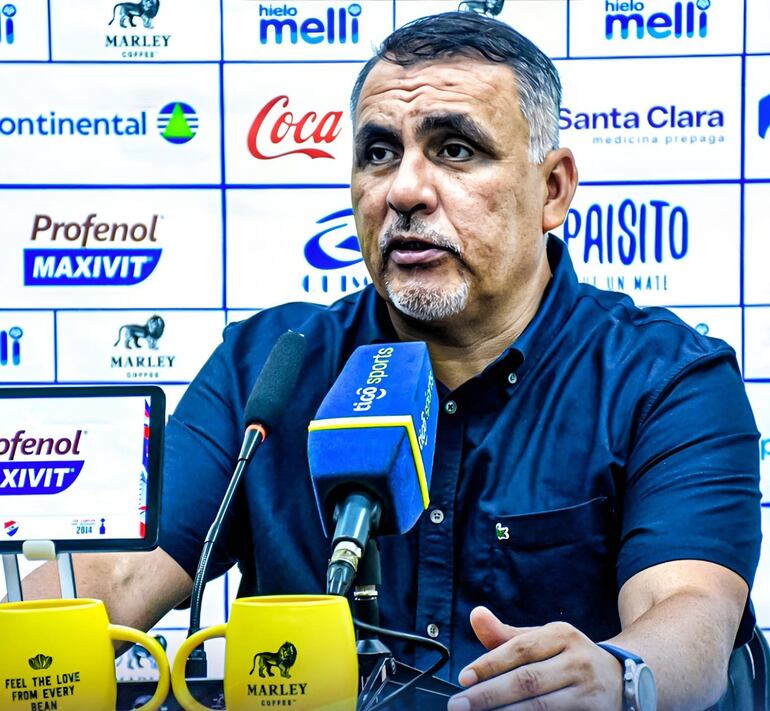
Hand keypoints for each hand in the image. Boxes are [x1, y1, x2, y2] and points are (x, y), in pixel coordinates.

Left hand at [447, 607, 622, 709]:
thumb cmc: (567, 658)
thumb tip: (475, 615)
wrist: (623, 679)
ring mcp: (589, 693)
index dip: (489, 664)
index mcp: (563, 635)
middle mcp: (578, 662)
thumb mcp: (543, 640)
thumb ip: (505, 636)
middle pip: (528, 681)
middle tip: (459, 705)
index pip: (520, 649)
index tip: (463, 678)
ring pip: (541, 708)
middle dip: (489, 695)